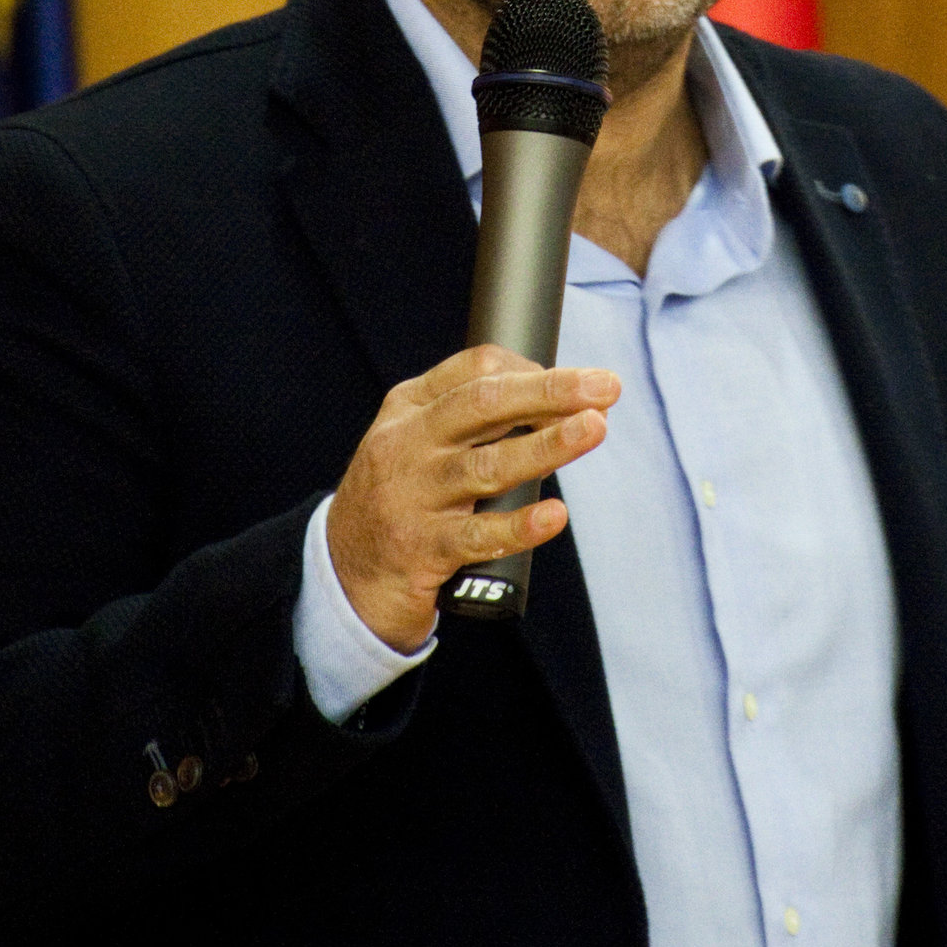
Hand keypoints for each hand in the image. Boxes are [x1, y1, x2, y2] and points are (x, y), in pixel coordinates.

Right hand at [324, 346, 618, 651]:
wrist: (341, 576)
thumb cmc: (399, 500)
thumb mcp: (415, 443)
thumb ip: (468, 416)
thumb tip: (553, 397)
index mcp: (409, 409)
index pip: (474, 370)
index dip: (531, 370)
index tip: (578, 382)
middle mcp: (406, 445)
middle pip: (484, 405)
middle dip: (549, 392)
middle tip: (604, 387)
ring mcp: (412, 498)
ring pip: (487, 466)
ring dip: (546, 446)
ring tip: (593, 429)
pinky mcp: (421, 550)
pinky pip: (477, 536)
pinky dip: (519, 524)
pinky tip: (554, 515)